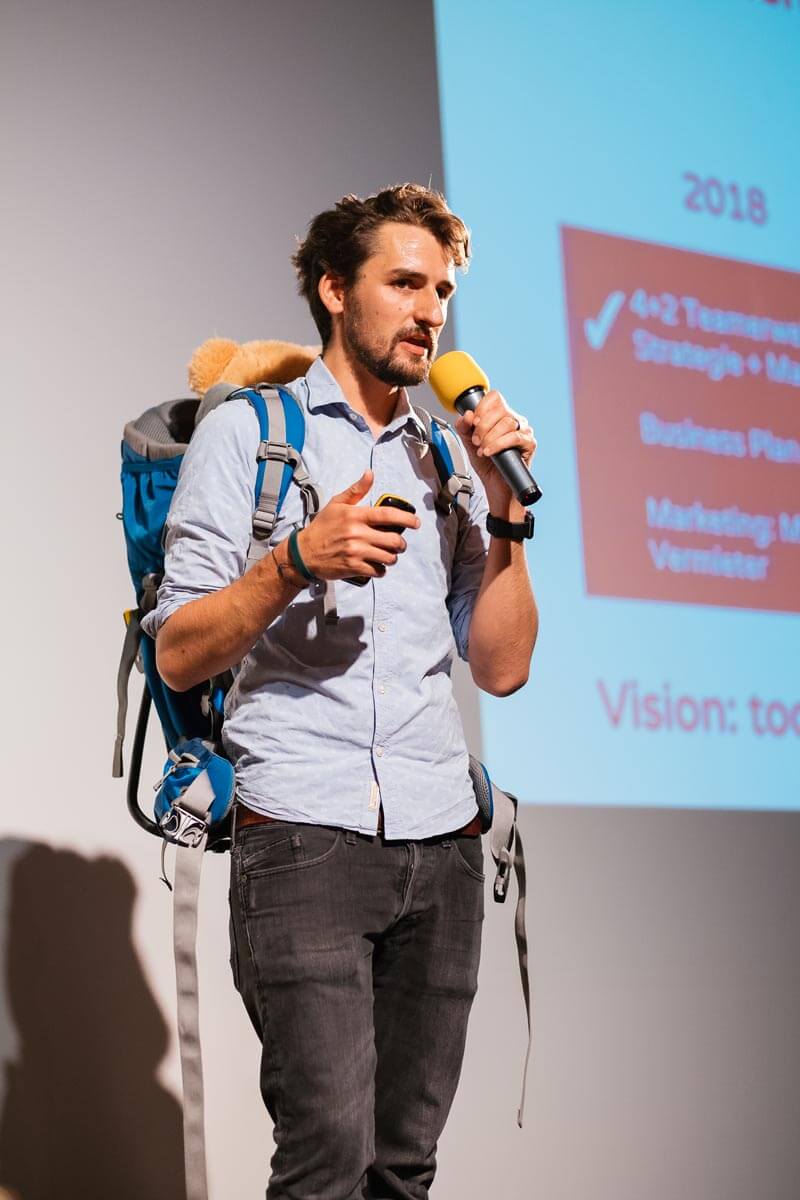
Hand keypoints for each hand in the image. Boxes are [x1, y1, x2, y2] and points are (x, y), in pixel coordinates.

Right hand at [295, 469, 419, 580]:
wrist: (304, 553)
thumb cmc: (322, 527)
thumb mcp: (336, 504)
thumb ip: (356, 490)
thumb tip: (370, 474)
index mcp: (355, 515)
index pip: (388, 516)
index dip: (407, 519)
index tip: (416, 523)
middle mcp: (357, 533)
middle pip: (394, 540)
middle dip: (401, 544)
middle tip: (399, 544)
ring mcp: (356, 552)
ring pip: (389, 557)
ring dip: (392, 557)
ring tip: (388, 555)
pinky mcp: (354, 567)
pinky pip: (378, 571)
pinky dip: (381, 570)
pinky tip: (377, 566)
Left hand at [455, 390, 536, 506]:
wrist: (496, 487)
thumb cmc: (487, 465)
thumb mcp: (469, 443)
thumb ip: (464, 428)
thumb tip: (466, 415)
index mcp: (501, 416)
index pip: (495, 397)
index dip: (481, 408)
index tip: (473, 423)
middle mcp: (514, 420)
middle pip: (500, 409)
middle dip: (483, 426)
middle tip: (476, 441)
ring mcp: (524, 431)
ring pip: (508, 423)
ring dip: (490, 437)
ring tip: (483, 450)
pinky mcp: (530, 444)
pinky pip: (515, 438)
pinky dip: (499, 444)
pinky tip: (490, 452)